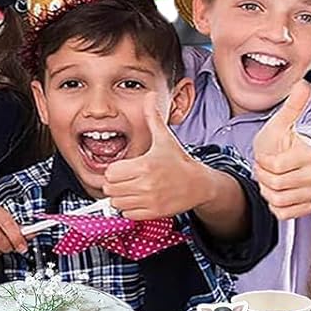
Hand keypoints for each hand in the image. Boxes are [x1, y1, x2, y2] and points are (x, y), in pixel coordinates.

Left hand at [103, 102, 205, 220]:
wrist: (200, 184)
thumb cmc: (179, 161)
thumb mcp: (165, 138)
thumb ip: (153, 117)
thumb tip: (150, 96)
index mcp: (145, 165)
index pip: (111, 173)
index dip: (113, 170)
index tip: (122, 168)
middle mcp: (146, 184)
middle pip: (111, 189)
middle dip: (115, 184)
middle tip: (125, 179)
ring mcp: (150, 200)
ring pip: (117, 203)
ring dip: (120, 197)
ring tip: (131, 189)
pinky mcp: (154, 213)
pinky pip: (128, 215)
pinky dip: (129, 209)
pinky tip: (138, 199)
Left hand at [251, 81, 310, 220]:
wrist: (279, 160)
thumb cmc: (277, 142)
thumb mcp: (279, 124)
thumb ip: (292, 106)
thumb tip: (303, 84)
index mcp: (309, 154)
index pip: (277, 166)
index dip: (263, 162)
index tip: (265, 156)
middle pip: (277, 186)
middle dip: (263, 177)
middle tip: (265, 168)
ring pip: (279, 201)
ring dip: (267, 191)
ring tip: (269, 179)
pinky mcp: (305, 208)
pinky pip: (283, 214)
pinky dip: (273, 206)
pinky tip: (275, 193)